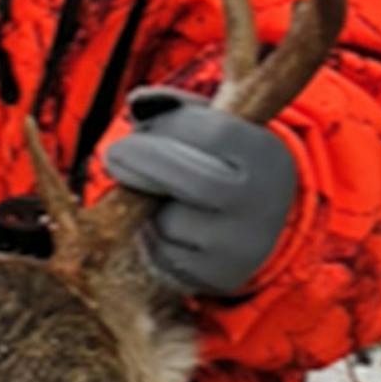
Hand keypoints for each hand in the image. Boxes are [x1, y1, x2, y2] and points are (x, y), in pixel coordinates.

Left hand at [102, 89, 296, 295]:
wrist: (260, 226)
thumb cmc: (224, 164)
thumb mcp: (216, 128)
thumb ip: (177, 108)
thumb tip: (138, 103)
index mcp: (266, 157)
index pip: (215, 134)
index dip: (169, 126)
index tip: (140, 123)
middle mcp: (260, 205)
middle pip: (195, 182)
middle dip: (144, 163)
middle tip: (114, 155)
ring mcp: (239, 247)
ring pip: (169, 222)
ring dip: (148, 206)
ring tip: (160, 196)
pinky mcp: (215, 278)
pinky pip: (161, 256)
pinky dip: (150, 238)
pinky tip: (165, 225)